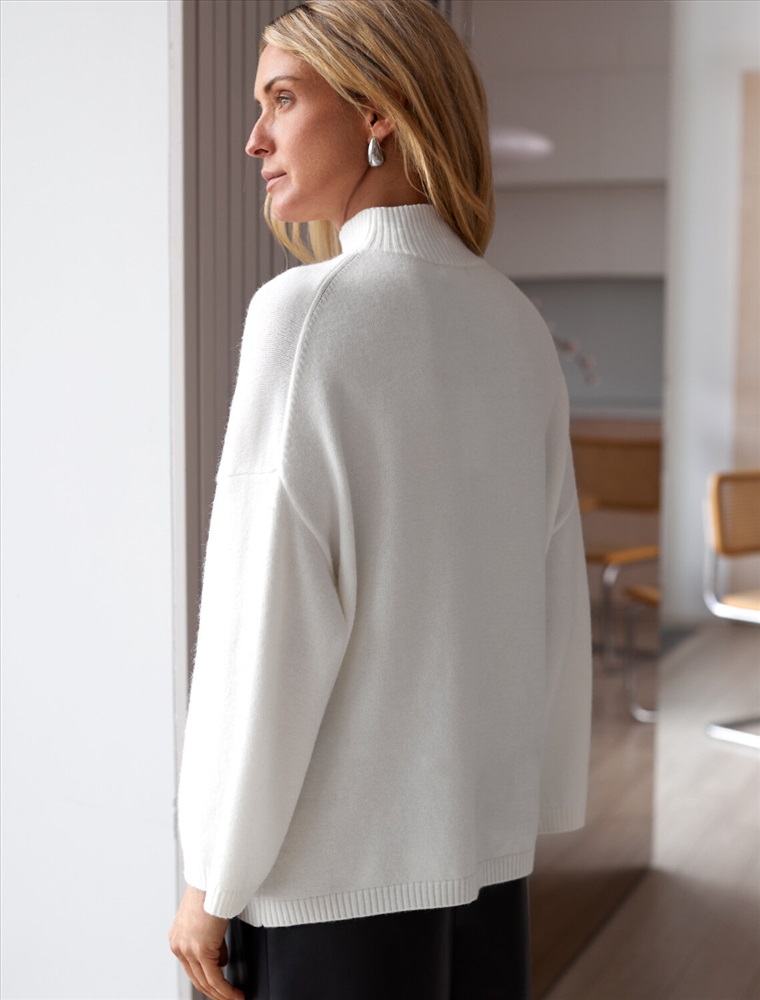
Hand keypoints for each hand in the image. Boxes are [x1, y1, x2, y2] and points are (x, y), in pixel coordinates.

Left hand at [169, 885, 243, 999]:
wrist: (212, 879)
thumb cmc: (212, 890)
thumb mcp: (207, 920)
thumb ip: (210, 940)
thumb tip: (220, 958)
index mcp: (178, 939)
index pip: (191, 969)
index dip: (206, 981)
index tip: (219, 987)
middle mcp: (179, 945)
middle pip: (196, 979)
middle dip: (215, 992)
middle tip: (229, 998)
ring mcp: (188, 949)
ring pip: (206, 982)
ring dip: (222, 994)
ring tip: (235, 998)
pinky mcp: (201, 949)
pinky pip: (215, 978)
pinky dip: (226, 990)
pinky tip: (235, 994)